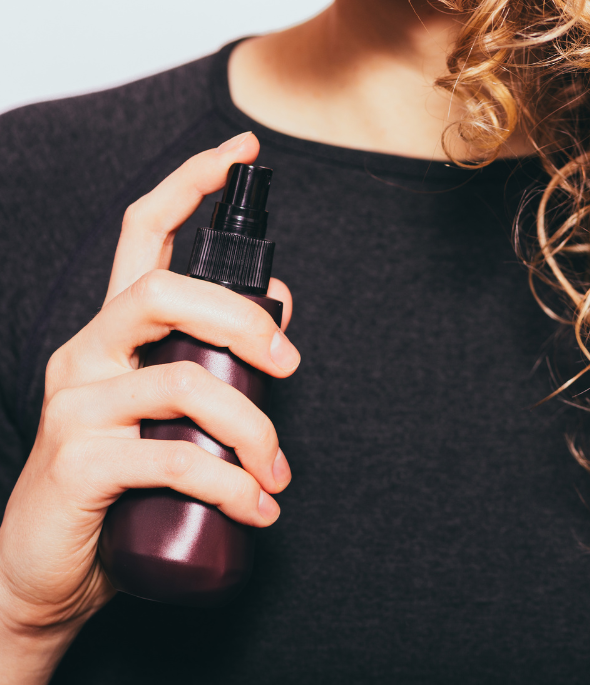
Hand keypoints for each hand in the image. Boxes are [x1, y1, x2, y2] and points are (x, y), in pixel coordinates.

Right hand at [0, 133, 299, 681]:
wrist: (48, 572)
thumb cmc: (123, 488)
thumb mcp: (171, 420)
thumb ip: (210, 366)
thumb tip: (282, 313)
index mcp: (114, 336)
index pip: (140, 235)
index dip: (190, 184)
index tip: (242, 152)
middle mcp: (87, 355)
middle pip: (163, 292)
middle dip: (243, 319)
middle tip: (290, 367)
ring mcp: (76, 407)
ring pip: (182, 383)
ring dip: (252, 430)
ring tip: (277, 475)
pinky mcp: (79, 463)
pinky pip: (173, 460)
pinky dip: (231, 485)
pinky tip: (257, 509)